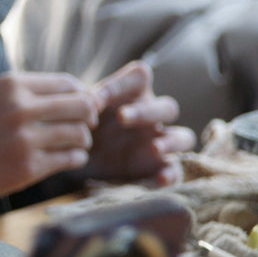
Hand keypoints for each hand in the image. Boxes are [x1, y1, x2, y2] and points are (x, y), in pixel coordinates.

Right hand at [0, 71, 97, 200]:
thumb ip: (32, 93)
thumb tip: (84, 95)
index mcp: (12, 85)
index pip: (68, 84)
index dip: (82, 95)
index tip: (80, 106)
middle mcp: (20, 109)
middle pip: (82, 106)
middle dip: (88, 116)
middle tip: (84, 125)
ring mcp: (24, 140)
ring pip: (80, 134)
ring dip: (82, 140)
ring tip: (73, 144)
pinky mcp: (28, 168)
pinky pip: (71, 159)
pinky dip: (75, 158)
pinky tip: (66, 158)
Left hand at [83, 61, 194, 184]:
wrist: (74, 154)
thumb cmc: (80, 122)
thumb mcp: (79, 110)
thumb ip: (85, 102)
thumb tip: (88, 100)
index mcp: (132, 93)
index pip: (139, 77)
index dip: (120, 83)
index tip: (95, 98)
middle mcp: (151, 115)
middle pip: (167, 107)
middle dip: (145, 112)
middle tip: (121, 117)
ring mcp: (158, 141)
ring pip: (182, 137)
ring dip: (171, 142)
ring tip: (154, 148)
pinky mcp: (157, 167)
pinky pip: (176, 170)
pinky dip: (172, 175)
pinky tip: (161, 179)